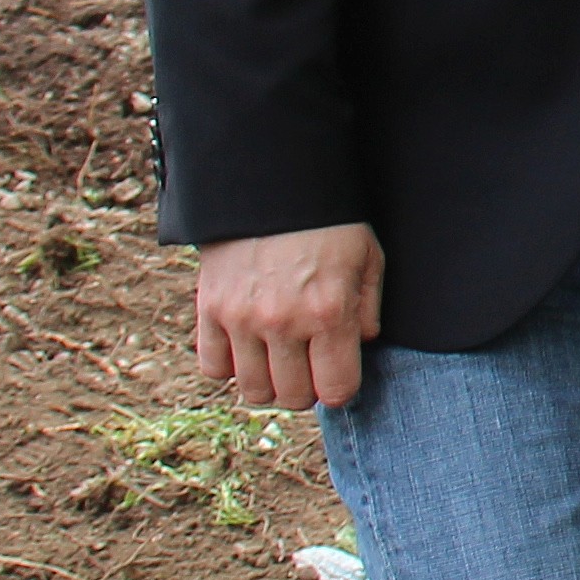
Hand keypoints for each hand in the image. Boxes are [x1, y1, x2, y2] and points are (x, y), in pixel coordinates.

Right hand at [192, 222, 384, 409]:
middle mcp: (284, 322)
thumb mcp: (367, 258)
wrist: (270, 182)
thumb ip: (369, 309)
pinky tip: (246, 344)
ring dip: (269, 381)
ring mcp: (242, 318)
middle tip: (308, 363)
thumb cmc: (327, 221)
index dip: (341, 388)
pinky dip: (230, 364)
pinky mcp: (210, 309)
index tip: (338, 374)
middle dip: (307, 387)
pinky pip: (213, 367)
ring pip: (254, 391)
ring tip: (278, 356)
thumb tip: (360, 346)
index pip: (336, 390)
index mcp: (329, 311)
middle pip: (294, 397)